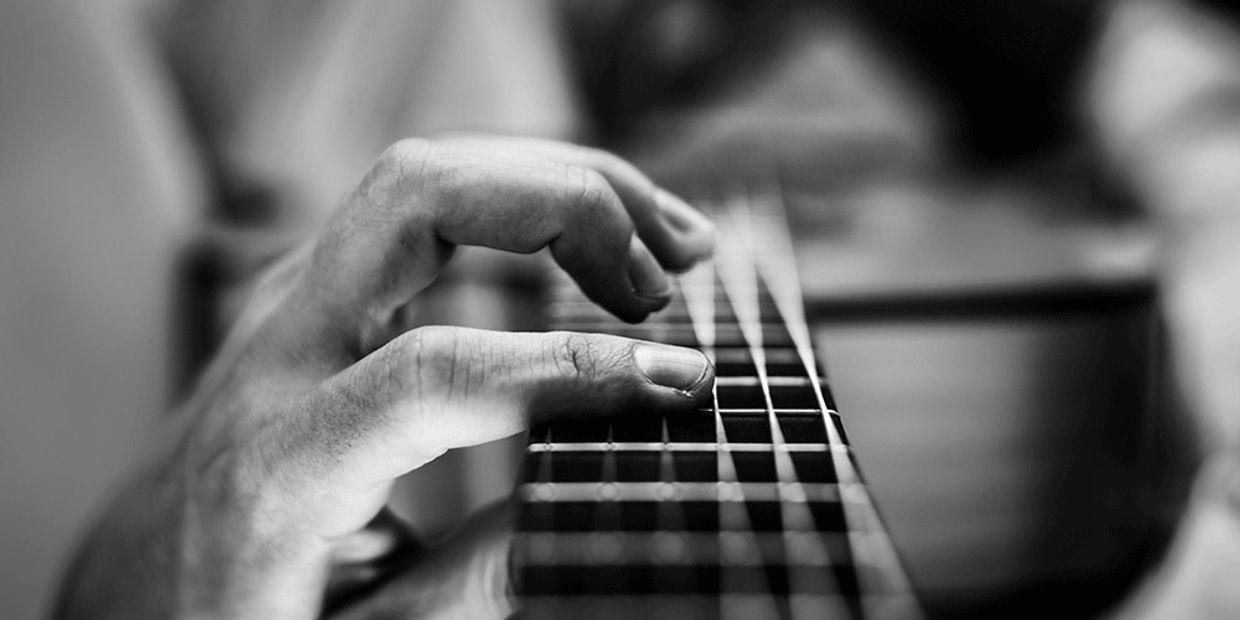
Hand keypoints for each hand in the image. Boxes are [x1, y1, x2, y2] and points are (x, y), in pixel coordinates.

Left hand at [52, 136, 715, 618]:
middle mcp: (272, 356)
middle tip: (673, 268)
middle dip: (566, 203)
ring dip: (554, 184)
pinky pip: (420, 210)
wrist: (133, 595)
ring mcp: (288, 308)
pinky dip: (520, 205)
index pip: (436, 371)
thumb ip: (474, 585)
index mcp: (279, 462)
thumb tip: (596, 495)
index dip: (571, 366)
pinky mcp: (312, 296)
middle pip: (417, 199)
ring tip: (666, 239)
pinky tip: (591, 246)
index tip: (678, 382)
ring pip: (422, 178)